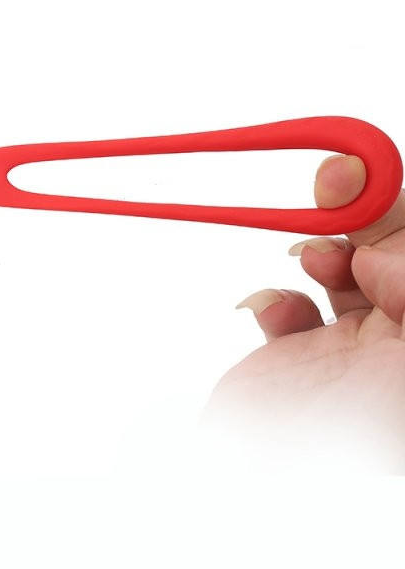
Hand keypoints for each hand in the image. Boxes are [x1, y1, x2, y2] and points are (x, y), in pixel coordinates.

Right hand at [203, 154, 404, 471]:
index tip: (361, 172)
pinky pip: (290, 309)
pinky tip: (275, 308)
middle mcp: (398, 336)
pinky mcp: (297, 360)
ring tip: (309, 259)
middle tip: (331, 182)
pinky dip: (275, 297)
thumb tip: (378, 249)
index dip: (394, 204)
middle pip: (385, 249)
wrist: (269, 490)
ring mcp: (349, 348)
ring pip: (339, 268)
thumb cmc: (363, 439)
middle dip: (359, 214)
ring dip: (318, 249)